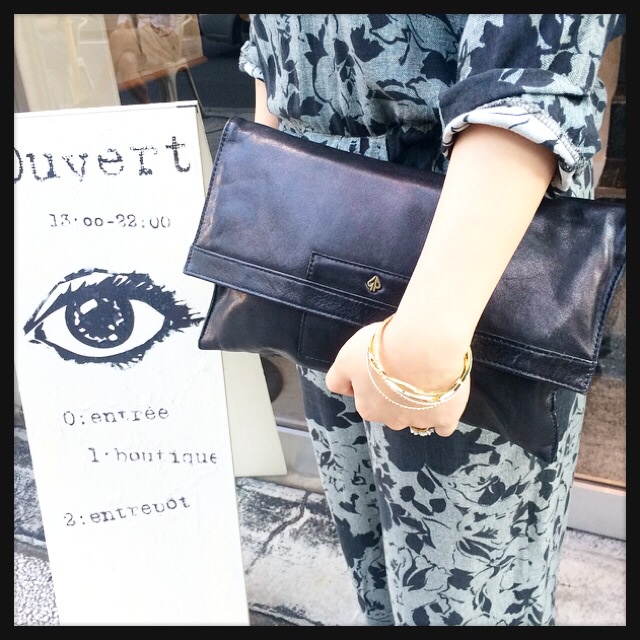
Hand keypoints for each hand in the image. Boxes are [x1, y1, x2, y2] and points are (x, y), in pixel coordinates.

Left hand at [325, 321, 470, 436]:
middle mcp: (391, 420)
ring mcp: (419, 421)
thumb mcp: (346, 358)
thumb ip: (338, 378)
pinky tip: (444, 399)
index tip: (384, 367)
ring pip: (417, 416)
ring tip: (427, 377)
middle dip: (396, 396)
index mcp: (368, 407)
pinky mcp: (445, 418)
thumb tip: (343, 390)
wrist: (423, 345)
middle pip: (392, 411)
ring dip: (420, 403)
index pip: (368, 401)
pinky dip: (443, 415)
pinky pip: (443, 425)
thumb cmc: (382, 349)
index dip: (376, 384)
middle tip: (405, 369)